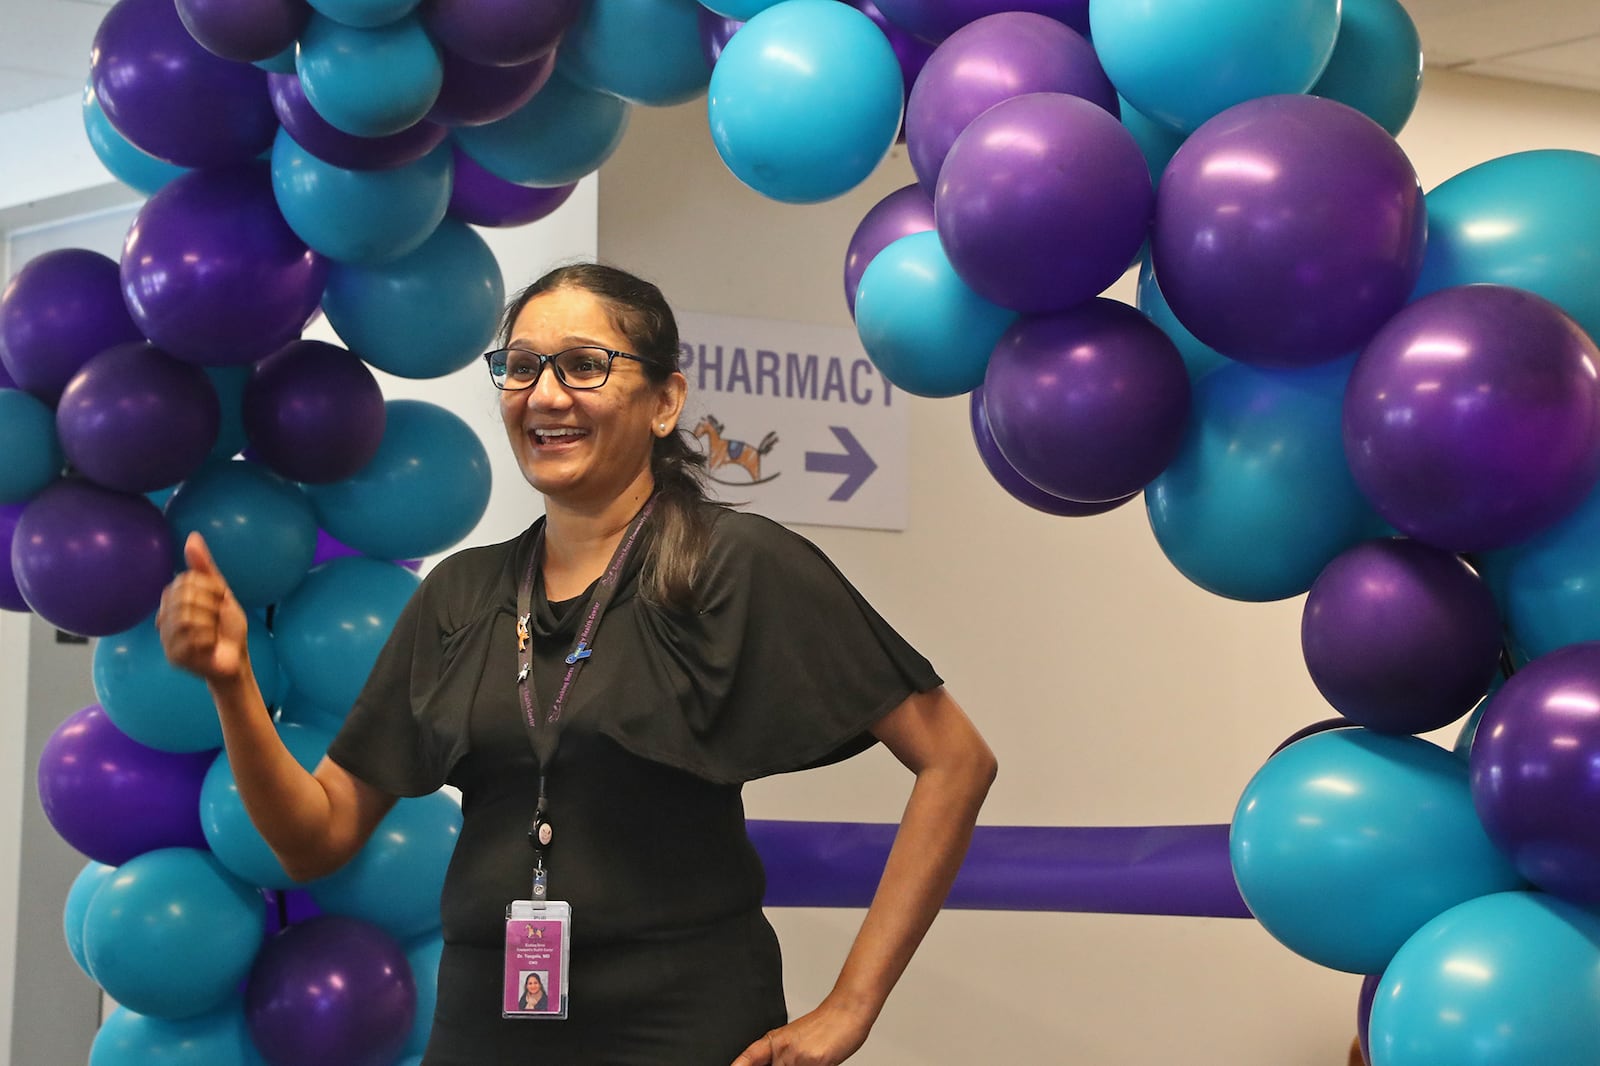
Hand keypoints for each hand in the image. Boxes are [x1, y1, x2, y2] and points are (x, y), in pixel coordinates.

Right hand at [156, 533, 248, 684]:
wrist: (236, 659)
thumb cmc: (228, 628)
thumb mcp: (221, 593)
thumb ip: (204, 567)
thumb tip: (192, 536)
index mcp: (173, 601)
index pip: (185, 580)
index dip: (209, 588)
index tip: (219, 600)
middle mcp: (165, 618)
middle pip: (184, 598)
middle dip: (210, 606)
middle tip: (217, 618)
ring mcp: (167, 638)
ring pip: (187, 618)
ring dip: (211, 624)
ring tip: (213, 632)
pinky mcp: (173, 657)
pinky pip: (191, 638)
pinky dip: (210, 640)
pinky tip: (210, 646)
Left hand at [730, 999, 871, 1065]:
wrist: (847, 1010)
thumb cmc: (826, 1025)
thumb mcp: (797, 1040)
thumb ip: (784, 1057)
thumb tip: (775, 1063)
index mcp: (774, 1042)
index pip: (748, 1058)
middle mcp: (782, 1050)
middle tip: (794, 1062)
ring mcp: (797, 1057)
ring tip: (808, 1061)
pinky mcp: (814, 1062)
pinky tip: (818, 1063)